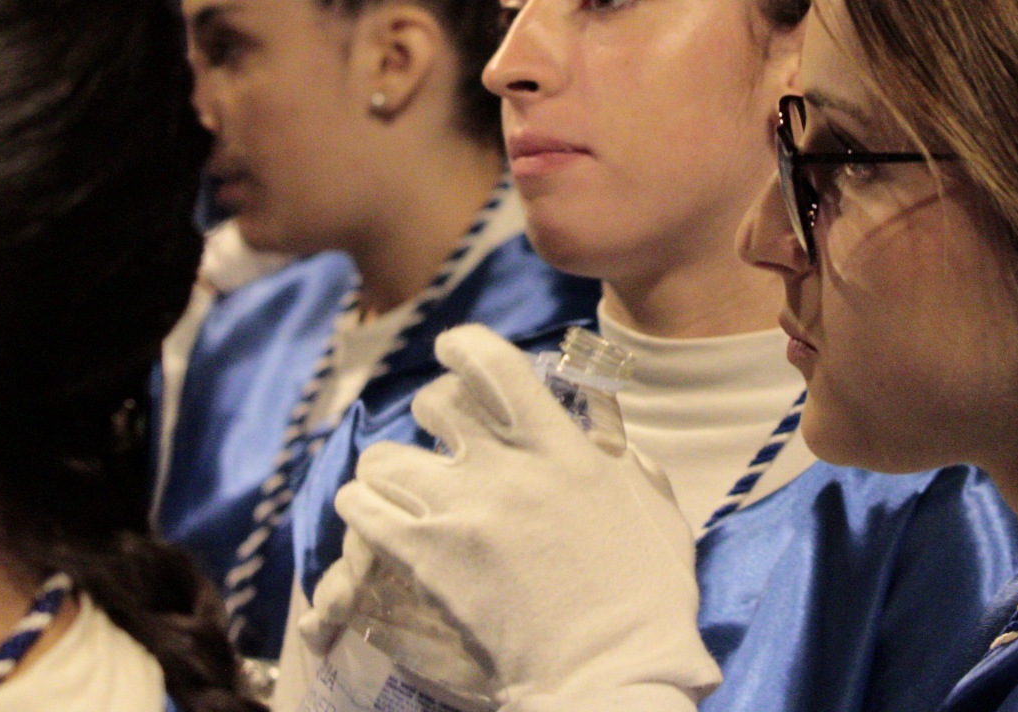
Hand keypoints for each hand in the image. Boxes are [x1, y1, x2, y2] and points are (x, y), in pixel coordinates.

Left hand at [314, 324, 718, 711]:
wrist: (612, 672)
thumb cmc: (647, 597)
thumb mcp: (655, 509)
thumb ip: (627, 462)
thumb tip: (606, 437)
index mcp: (562, 448)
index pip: (495, 365)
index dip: (462, 346)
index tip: (451, 350)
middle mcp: (505, 468)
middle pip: (434, 403)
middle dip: (431, 412)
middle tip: (439, 437)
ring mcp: (459, 513)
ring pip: (383, 457)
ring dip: (388, 469)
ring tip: (398, 487)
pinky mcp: (426, 561)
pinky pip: (362, 510)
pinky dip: (363, 509)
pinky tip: (376, 521)